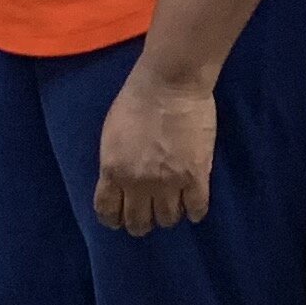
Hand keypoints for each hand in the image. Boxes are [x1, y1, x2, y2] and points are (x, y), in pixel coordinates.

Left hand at [96, 66, 216, 233]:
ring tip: (173, 205)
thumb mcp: (111, 134)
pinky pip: (197, 208)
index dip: (114, 219)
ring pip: (168, 219)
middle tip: (149, 214)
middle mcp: (138, 184)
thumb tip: (120, 182)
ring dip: (169, 215)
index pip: (108, 212)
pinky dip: (195, 211)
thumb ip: (114, 163)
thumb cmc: (137, 99)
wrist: (171, 82)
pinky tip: (194, 204)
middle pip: (138, 222)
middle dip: (142, 222)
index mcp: (113, 172)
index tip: (121, 217)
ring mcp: (169, 182)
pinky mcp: (196, 176)